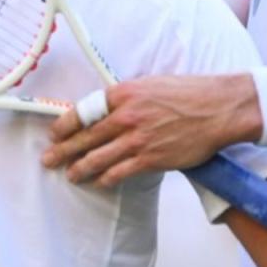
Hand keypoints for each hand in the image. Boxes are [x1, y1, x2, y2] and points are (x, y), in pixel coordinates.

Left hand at [41, 74, 261, 186]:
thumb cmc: (189, 93)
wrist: (217, 108)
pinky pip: (119, 172)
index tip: (54, 133)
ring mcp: (137, 139)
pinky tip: (99, 182)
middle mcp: (125, 116)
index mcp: (124, 93)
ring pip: (97, 158)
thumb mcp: (151, 84)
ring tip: (70, 175)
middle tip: (48, 159)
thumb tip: (109, 108)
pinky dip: (106, 179)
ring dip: (79, 168)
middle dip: (62, 150)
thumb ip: (128, 97)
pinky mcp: (150, 158)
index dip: (65, 125)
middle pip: (84, 137)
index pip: (83, 111)